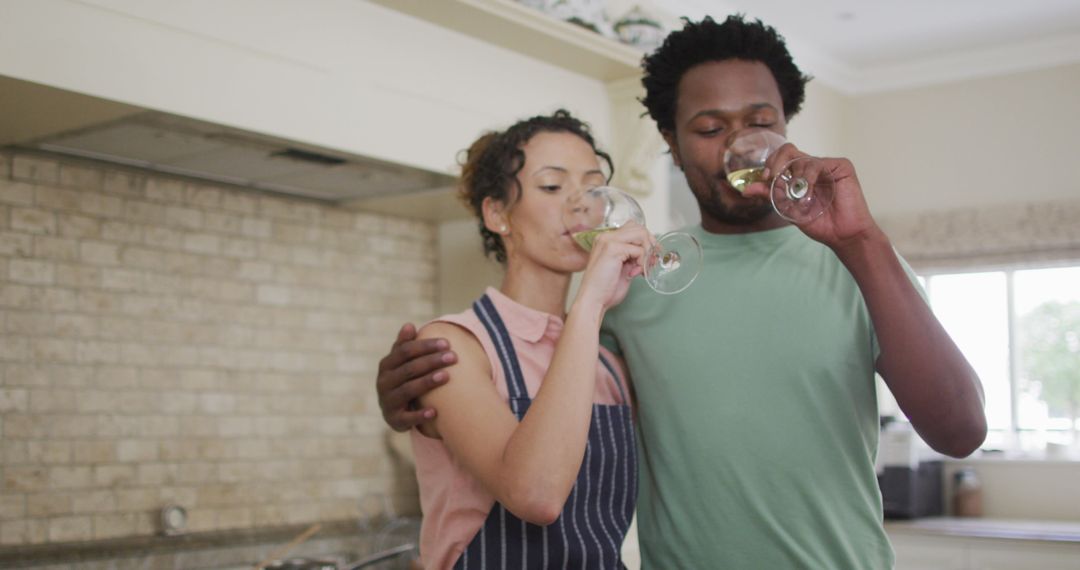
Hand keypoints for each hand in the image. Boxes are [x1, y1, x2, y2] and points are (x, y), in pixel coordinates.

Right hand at [376, 323, 456, 431]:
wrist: (394, 412)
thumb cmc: (403, 380)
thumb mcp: (401, 363)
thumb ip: (404, 345)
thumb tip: (409, 325)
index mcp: (386, 365)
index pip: (405, 351)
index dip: (425, 346)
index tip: (447, 343)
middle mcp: (383, 382)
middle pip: (409, 369)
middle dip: (432, 361)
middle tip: (453, 357)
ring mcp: (387, 401)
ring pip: (408, 390)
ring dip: (427, 382)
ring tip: (447, 376)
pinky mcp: (394, 419)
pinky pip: (407, 418)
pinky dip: (420, 415)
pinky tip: (435, 411)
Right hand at [574, 222, 651, 310]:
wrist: (593, 300)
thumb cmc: (605, 289)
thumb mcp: (623, 268)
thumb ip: (633, 257)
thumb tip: (649, 253)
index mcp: (606, 240)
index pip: (633, 228)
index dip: (646, 241)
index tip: (652, 256)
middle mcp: (606, 237)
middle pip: (639, 228)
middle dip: (650, 244)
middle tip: (651, 262)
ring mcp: (608, 241)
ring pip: (641, 234)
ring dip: (647, 252)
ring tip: (643, 269)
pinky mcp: (613, 249)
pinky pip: (638, 250)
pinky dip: (642, 262)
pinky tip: (635, 273)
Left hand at [745, 142, 880, 250]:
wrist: (842, 234)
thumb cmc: (819, 223)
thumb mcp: (788, 208)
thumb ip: (770, 195)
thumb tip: (746, 189)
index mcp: (799, 175)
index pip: (781, 158)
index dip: (770, 164)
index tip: (764, 177)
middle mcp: (811, 168)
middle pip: (789, 151)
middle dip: (776, 162)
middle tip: (772, 176)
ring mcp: (826, 166)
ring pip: (802, 158)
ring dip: (796, 178)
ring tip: (799, 197)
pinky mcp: (841, 166)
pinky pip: (818, 163)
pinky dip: (809, 177)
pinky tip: (809, 192)